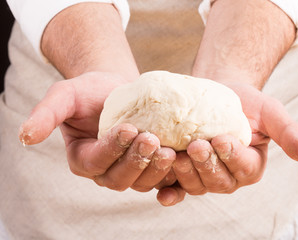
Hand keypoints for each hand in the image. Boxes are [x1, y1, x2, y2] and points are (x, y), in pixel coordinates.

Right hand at [19, 72, 175, 191]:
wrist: (118, 88)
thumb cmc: (90, 91)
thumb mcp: (64, 95)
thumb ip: (46, 114)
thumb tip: (25, 136)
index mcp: (83, 159)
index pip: (95, 162)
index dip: (111, 149)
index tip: (128, 128)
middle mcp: (106, 171)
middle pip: (120, 178)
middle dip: (136, 161)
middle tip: (151, 139)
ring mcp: (131, 171)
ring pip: (142, 182)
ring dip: (156, 169)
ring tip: (170, 150)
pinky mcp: (151, 166)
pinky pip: (162, 177)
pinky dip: (173, 173)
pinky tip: (184, 157)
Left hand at [157, 82, 297, 205]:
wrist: (213, 96)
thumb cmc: (244, 103)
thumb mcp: (269, 112)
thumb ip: (288, 132)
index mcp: (251, 166)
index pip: (244, 167)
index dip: (233, 156)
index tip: (222, 139)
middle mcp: (228, 177)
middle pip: (218, 180)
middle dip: (207, 165)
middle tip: (197, 145)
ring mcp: (204, 178)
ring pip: (197, 185)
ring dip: (187, 173)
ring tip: (176, 154)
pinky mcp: (184, 174)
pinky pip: (178, 188)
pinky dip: (171, 192)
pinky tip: (161, 192)